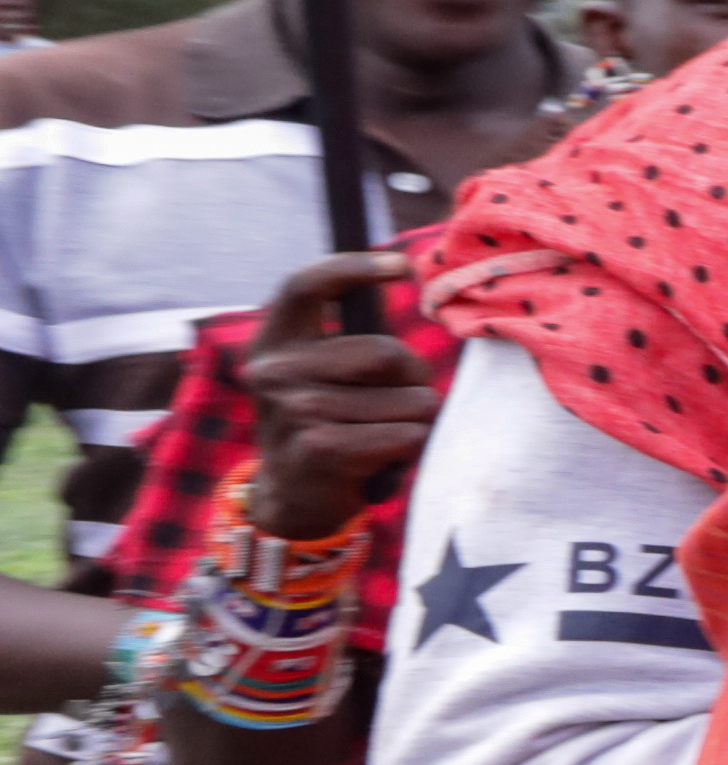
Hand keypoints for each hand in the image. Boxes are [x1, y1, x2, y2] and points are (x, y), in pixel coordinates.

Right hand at [240, 251, 438, 537]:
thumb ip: (357, 340)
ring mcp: (292, 409)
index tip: (402, 266)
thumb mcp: (326, 374)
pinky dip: (411, 447)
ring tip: (388, 434)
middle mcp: (274, 369)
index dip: (354, 268)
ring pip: (406, 401)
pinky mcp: (317, 449)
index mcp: (275, 339)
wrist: (292, 497)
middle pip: (385, 353)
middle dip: (415, 376)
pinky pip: (404, 436)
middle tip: (404, 397)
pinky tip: (385, 458)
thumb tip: (406, 279)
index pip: (306, 285)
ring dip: (416, 420)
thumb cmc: (329, 423)